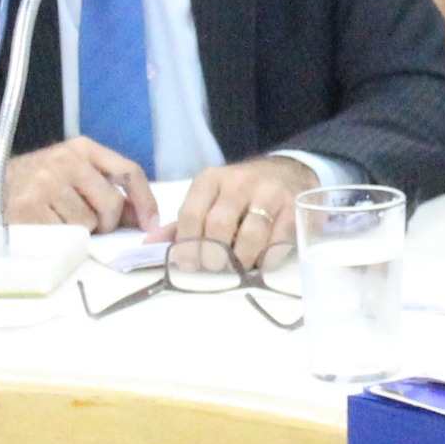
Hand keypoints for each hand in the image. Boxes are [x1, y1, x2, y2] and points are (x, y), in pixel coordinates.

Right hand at [0, 137, 157, 231]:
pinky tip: (44, 227)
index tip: (150, 224)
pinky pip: (64, 234)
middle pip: (110, 202)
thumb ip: (106, 190)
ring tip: (57, 219)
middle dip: (105, 221)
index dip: (145, 200)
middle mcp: (64, 159)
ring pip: (87, 222)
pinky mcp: (30, 206)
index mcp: (81, 148)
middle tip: (86, 223)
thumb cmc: (36, 185)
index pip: (128, 170)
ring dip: (78, 230)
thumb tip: (143, 220)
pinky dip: (59, 238)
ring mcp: (46, 182)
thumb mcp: (72, 175)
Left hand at [175, 154, 318, 269]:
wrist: (287, 173)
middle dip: (214, 257)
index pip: (191, 214)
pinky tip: (262, 262)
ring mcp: (269, 194)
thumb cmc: (241, 195)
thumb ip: (182, 224)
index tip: (189, 266)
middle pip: (218, 227)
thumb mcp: (209, 199)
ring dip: (242, 261)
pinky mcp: (294, 209)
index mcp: (211, 180)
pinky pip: (278, 242)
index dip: (187, 246)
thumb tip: (150, 246)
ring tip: (240, 268)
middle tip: (215, 269)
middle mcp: (238, 182)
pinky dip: (268, 260)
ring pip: (250, 236)